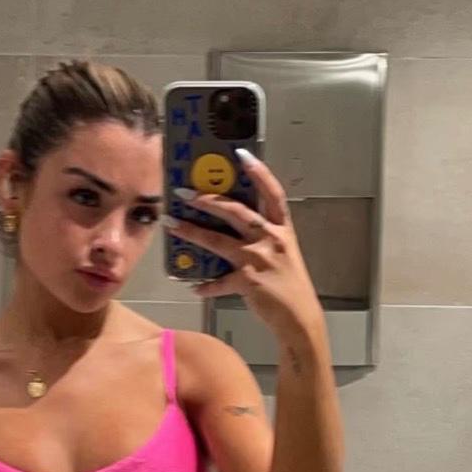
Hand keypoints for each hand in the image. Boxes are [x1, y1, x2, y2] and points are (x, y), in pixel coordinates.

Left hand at [162, 152, 322, 338]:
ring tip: (172, 224)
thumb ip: (262, 238)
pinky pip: (220, 281)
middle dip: (208, 200)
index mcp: (282, 229)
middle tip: (185, 193)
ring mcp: (259, 259)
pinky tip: (195, 287)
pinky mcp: (248, 282)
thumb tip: (231, 228)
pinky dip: (206, 285)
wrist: (299, 317)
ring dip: (193, 232)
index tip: (241, 154)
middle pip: (237, 212)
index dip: (259, 172)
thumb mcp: (282, 253)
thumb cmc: (290, 284)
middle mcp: (271, 239)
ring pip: (219, 241)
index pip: (273, 194)